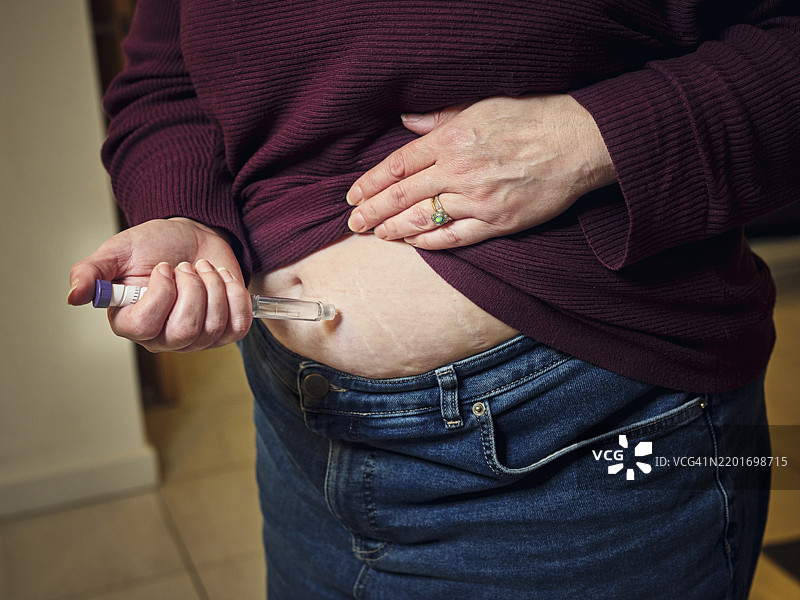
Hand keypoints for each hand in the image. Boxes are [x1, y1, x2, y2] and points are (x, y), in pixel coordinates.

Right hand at [68, 218, 252, 351]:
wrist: (192, 238)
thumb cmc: (155, 246)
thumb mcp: (118, 251)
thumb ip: (91, 272)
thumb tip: (73, 295)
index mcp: (131, 322)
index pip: (146, 326)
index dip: (161, 294)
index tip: (164, 267)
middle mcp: (163, 338)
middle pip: (186, 330)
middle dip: (194, 288)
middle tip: (186, 266)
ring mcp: (196, 339)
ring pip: (214, 325)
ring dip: (214, 285)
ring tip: (202, 268)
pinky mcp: (225, 331)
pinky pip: (239, 326)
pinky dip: (236, 296)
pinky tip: (224, 279)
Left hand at [346, 94, 616, 248]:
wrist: (577, 142)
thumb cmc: (531, 118)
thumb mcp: (481, 106)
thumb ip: (440, 118)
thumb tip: (407, 123)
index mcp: (451, 140)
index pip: (398, 165)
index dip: (371, 183)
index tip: (354, 194)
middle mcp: (459, 171)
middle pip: (402, 196)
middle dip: (372, 211)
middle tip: (354, 223)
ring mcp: (477, 199)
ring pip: (423, 219)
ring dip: (394, 229)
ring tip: (377, 234)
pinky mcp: (497, 222)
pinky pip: (454, 237)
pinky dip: (429, 243)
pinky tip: (413, 244)